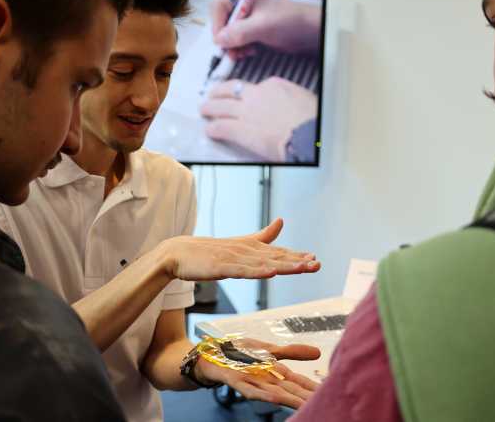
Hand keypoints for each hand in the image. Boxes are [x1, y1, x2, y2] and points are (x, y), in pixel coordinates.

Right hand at [159, 218, 319, 280]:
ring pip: (263, 263)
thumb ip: (263, 236)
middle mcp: (245, 251)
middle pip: (275, 257)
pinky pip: (242, 270)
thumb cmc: (209, 252)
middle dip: (297, 261)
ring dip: (284, 265)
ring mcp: (233, 258)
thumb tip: (282, 221)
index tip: (315, 260)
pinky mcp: (221, 267)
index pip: (278, 253)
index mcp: (250, 248)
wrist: (178, 253)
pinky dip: (257, 271)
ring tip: (302, 267)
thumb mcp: (240, 244)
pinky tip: (271, 272)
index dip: (297, 257)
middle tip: (317, 264)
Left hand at [195, 339, 320, 408]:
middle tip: (324, 405)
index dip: (313, 388)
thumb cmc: (239, 354)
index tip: (330, 394)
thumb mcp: (269, 348)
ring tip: (305, 407)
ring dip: (289, 400)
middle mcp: (266, 379)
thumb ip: (292, 352)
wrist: (210, 354)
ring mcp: (251, 381)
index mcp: (276, 372)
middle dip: (306, 398)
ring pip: (274, 393)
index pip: (299, 382)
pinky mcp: (235, 379)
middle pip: (290, 390)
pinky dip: (262, 393)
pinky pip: (250, 389)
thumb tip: (318, 353)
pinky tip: (274, 398)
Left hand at [200, 77, 316, 160]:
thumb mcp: (304, 100)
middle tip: (212, 95)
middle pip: (231, 90)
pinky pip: (221, 127)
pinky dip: (213, 129)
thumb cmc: (311, 120)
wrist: (306, 133)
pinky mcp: (240, 130)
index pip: (253, 85)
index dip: (244, 90)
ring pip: (221, 106)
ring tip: (204, 110)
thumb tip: (292, 105)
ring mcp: (246, 112)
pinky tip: (210, 131)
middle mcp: (256, 95)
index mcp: (274, 86)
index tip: (242, 93)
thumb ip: (291, 100)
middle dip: (218, 92)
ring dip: (210, 108)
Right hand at [210, 0, 320, 55]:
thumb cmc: (293, 20)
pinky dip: (241, 50)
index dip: (218, 23)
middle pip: (223, 22)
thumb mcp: (263, 26)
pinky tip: (249, 52)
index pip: (221, 6)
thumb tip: (220, 39)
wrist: (309, 33)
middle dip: (226, 39)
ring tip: (242, 53)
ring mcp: (250, 21)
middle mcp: (245, 8)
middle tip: (230, 51)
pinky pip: (239, 42)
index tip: (220, 39)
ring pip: (230, 34)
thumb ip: (239, 32)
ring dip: (233, 47)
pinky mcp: (254, 33)